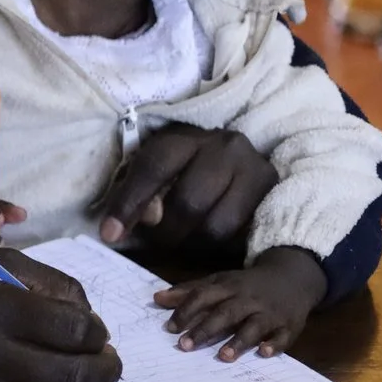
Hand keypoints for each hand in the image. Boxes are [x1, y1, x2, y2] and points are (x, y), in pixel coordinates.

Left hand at [99, 128, 276, 251]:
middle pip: (188, 203)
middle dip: (165, 233)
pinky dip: (216, 245)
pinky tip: (205, 238)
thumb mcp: (154, 170)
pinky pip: (240, 234)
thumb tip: (148, 220)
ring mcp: (254, 168)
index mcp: (184, 137)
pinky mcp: (272, 191)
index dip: (128, 205)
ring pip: (216, 226)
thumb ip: (141, 193)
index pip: (152, 169)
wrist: (236, 156)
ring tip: (181, 241)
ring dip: (192, 244)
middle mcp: (223, 147)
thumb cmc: (184, 165)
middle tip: (154, 243)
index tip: (109, 235)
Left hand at [152, 247, 327, 361]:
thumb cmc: (247, 284)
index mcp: (229, 287)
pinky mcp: (289, 326)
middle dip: (205, 329)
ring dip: (239, 340)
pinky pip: (283, 336)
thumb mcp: (220, 281)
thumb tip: (157, 299)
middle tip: (185, 346)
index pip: (204, 296)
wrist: (292, 278)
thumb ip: (189, 291)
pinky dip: (274, 344)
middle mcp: (248, 299)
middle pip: (226, 313)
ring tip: (223, 356)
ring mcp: (270, 313)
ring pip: (254, 326)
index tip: (170, 328)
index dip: (186, 310)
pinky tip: (263, 353)